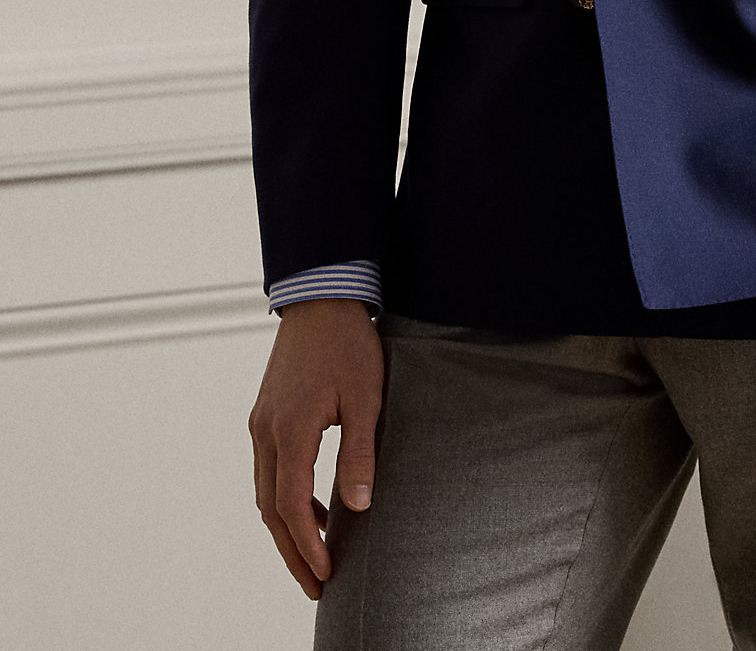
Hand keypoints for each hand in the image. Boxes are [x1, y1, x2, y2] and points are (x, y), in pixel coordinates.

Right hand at [249, 298, 383, 598]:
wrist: (322, 297)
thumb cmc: (348, 343)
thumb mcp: (365, 396)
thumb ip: (358, 452)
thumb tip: (357, 506)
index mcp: (289, 430)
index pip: (291, 506)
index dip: (307, 546)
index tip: (326, 575)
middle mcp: (266, 431)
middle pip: (270, 508)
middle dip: (291, 551)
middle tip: (315, 586)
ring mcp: (261, 423)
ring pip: (265, 492)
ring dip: (286, 528)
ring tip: (314, 558)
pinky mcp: (266, 414)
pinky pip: (269, 470)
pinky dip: (285, 499)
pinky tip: (313, 510)